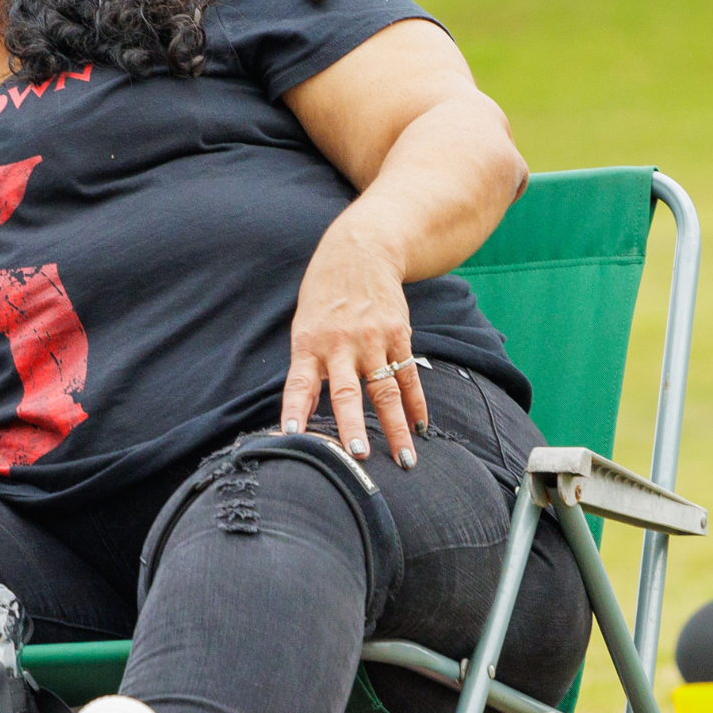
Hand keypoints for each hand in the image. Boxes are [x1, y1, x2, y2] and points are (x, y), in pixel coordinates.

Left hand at [281, 222, 427, 467]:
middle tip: (359, 456)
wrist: (359, 254)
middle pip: (347, 393)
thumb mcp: (304, 328)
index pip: (298, 385)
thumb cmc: (324, 300)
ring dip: (396, 427)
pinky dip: (416, 403)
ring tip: (405, 459)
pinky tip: (421, 426)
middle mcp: (340, 345)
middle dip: (352, 426)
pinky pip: (409, 375)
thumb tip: (299, 418)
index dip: (295, 410)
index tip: (292, 436)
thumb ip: (306, 370)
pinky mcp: (398, 335)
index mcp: (309, 345)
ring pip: (386, 390)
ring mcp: (372, 340)